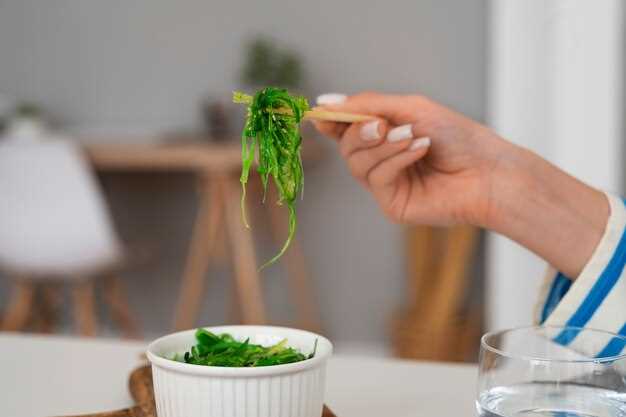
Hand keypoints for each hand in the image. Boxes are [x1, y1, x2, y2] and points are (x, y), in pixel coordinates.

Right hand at [313, 92, 608, 277]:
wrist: (489, 170)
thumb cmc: (458, 136)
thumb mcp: (411, 109)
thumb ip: (368, 105)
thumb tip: (324, 102)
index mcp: (384, 138)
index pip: (346, 130)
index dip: (332, 122)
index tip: (321, 114)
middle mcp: (381, 162)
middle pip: (346, 147)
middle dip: (359, 132)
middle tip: (381, 124)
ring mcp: (386, 185)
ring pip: (357, 163)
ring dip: (382, 145)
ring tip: (412, 136)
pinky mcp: (393, 205)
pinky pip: (377, 178)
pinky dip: (395, 159)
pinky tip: (419, 149)